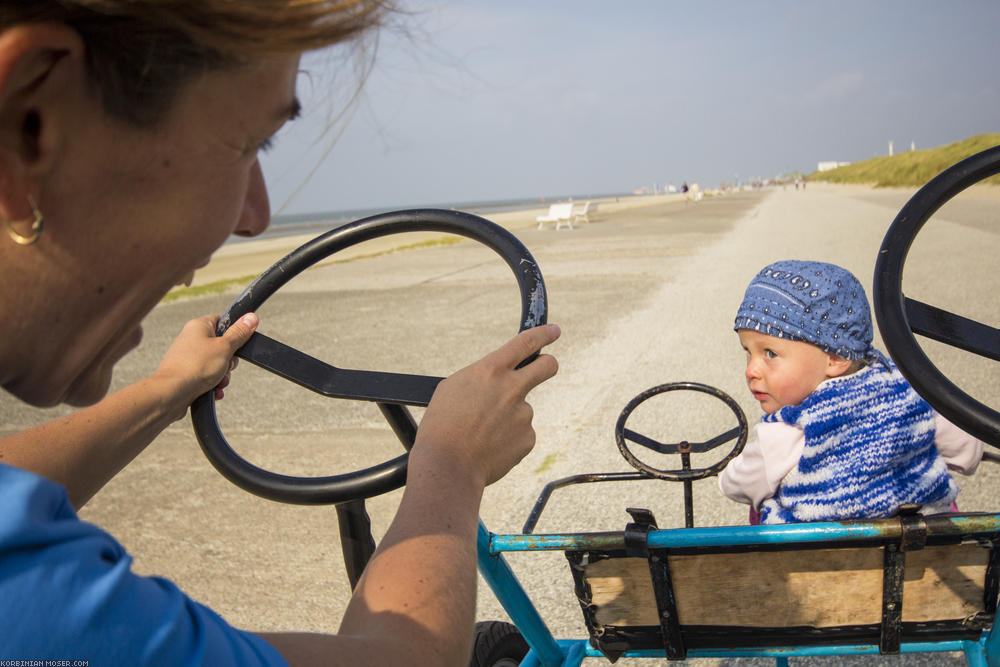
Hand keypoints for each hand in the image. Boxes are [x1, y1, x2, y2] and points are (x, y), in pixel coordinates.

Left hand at [153, 313, 258, 413]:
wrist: (171, 393)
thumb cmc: (194, 367)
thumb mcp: (225, 347)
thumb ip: (239, 333)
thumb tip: (251, 317)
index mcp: (199, 326)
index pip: (222, 321)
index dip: (234, 333)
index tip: (239, 344)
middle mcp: (191, 339)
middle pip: (221, 346)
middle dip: (229, 362)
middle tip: (226, 366)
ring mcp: (187, 358)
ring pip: (215, 364)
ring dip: (222, 376)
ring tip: (217, 383)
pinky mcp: (185, 374)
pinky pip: (205, 377)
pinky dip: (212, 385)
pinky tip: (213, 392)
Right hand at [413, 324, 559, 487]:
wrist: (448, 467)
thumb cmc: (442, 427)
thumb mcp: (453, 388)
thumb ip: (482, 378)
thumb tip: (498, 380)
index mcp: (490, 371)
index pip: (525, 342)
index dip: (543, 334)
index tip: (553, 331)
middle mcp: (512, 389)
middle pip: (547, 366)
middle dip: (548, 364)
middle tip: (544, 367)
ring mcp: (523, 414)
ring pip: (522, 410)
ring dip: (508, 418)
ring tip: (482, 433)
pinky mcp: (527, 438)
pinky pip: (521, 434)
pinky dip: (508, 440)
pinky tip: (489, 447)